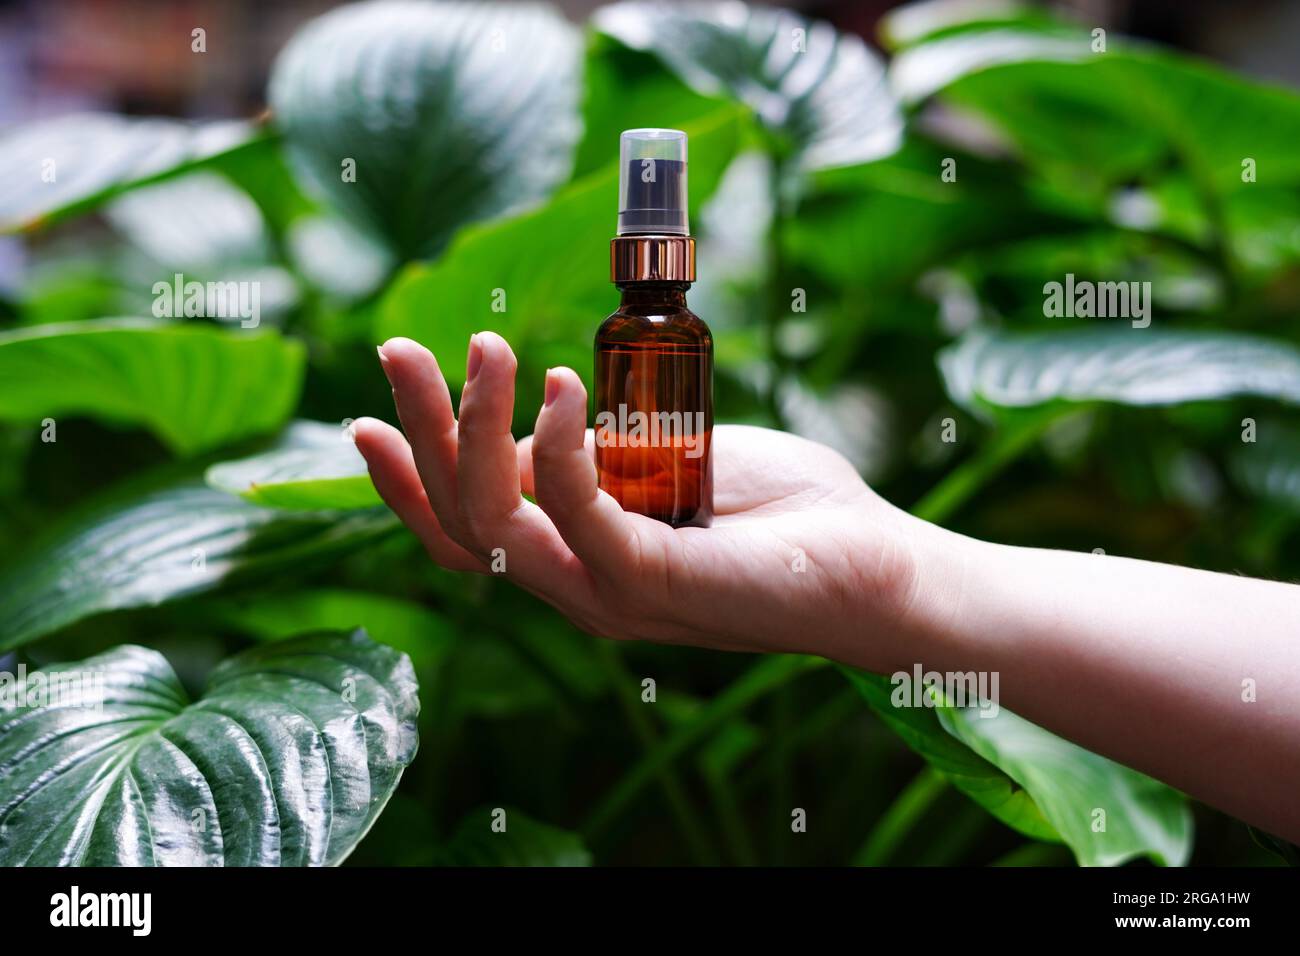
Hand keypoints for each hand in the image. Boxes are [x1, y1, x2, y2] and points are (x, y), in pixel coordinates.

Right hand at [354, 333, 931, 668]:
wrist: (876, 565)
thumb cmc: (782, 510)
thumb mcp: (667, 466)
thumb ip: (596, 454)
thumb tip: (533, 420)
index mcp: (576, 560)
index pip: (464, 529)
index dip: (407, 479)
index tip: (367, 414)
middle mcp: (577, 587)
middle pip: (461, 518)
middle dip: (420, 431)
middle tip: (399, 350)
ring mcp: (608, 594)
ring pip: (497, 516)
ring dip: (474, 426)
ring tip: (486, 347)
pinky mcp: (653, 583)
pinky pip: (576, 512)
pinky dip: (557, 444)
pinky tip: (561, 385)